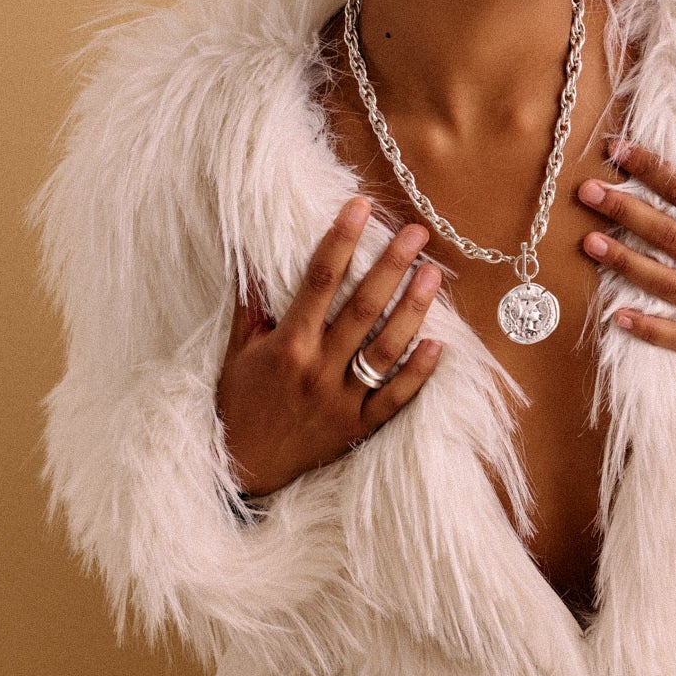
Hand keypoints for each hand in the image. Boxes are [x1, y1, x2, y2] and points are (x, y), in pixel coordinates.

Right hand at [216, 197, 444, 497]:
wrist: (240, 468)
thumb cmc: (237, 402)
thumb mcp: (236, 351)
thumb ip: (251, 305)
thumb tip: (255, 256)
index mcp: (287, 345)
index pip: (319, 281)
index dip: (341, 240)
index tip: (361, 208)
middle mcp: (317, 370)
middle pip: (362, 309)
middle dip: (391, 266)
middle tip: (416, 233)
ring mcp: (340, 401)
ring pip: (385, 350)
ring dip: (413, 310)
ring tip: (433, 275)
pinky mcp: (357, 428)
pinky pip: (394, 400)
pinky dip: (417, 374)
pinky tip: (438, 344)